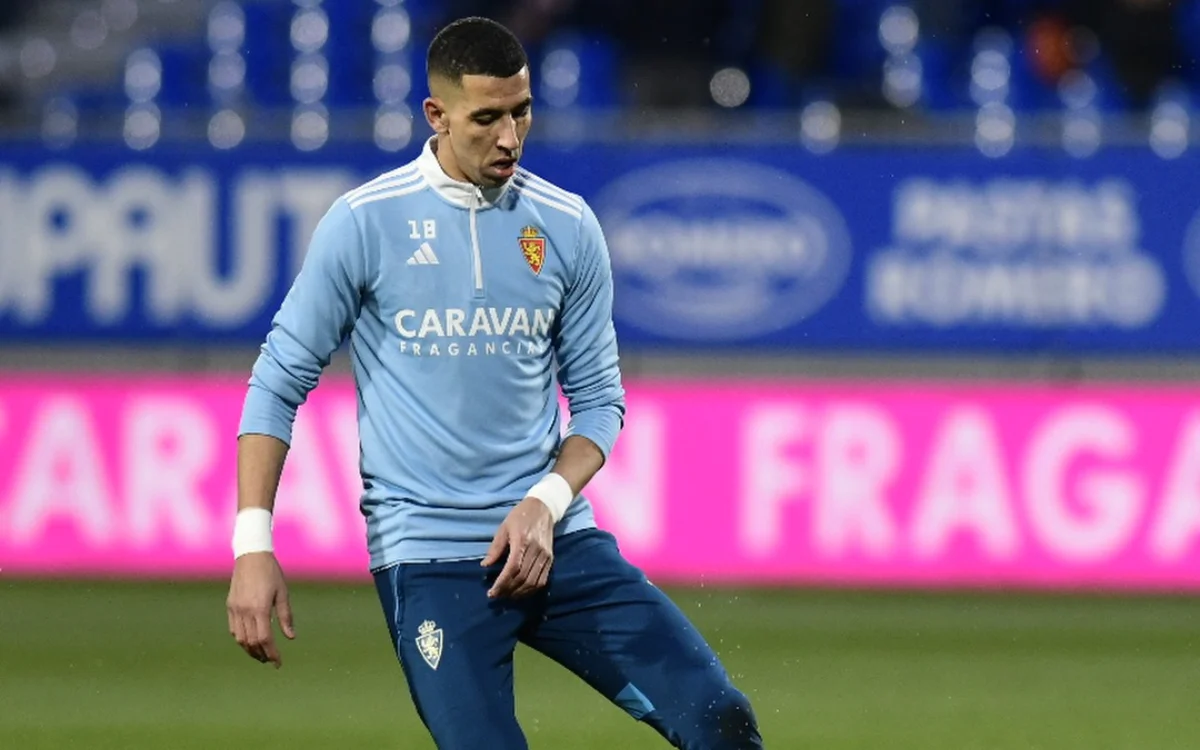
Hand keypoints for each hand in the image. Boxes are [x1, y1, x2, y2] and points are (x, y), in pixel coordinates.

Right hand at [226, 552, 294, 667]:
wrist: (251, 556)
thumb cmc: (271, 573)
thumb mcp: (283, 593)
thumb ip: (286, 616)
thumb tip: (290, 637)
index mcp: (260, 608)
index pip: (265, 639)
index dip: (272, 653)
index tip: (278, 663)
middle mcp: (245, 611)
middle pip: (252, 642)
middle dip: (262, 655)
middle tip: (271, 661)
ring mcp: (235, 609)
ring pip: (240, 639)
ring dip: (250, 650)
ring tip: (261, 655)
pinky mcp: (230, 606)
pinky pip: (234, 629)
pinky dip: (242, 639)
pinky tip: (250, 641)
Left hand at [482, 497, 555, 598]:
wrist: (544, 508)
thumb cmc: (520, 516)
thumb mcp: (504, 527)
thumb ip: (495, 548)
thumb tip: (485, 565)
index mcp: (522, 540)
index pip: (513, 568)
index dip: (502, 583)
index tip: (491, 592)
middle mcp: (536, 550)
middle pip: (523, 578)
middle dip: (508, 590)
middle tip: (497, 595)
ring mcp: (546, 555)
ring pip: (533, 582)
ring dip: (519, 592)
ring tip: (507, 595)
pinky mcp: (551, 559)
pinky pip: (542, 580)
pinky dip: (531, 590)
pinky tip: (521, 591)